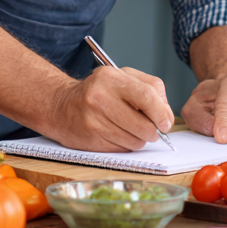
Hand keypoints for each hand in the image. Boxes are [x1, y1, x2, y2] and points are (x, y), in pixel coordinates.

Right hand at [47, 66, 175, 151]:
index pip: (147, 96)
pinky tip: (116, 134)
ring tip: (130, 129)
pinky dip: (126, 145)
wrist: (60, 106)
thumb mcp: (121, 77)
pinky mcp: (91, 140)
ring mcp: (94, 120)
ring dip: (139, 139)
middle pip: (144, 125)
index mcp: (111, 77)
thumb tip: (166, 115)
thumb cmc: (98, 91)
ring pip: (135, 141)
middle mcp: (100, 98)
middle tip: (151, 129)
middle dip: (153, 131)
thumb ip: (149, 89)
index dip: (162, 113)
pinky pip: (122, 149)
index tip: (166, 122)